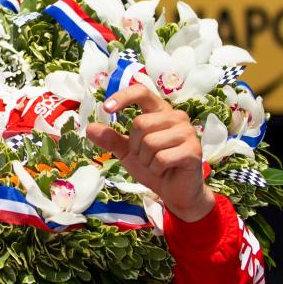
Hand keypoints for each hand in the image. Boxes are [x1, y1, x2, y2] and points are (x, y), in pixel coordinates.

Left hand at [87, 85, 213, 223]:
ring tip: (157, 164)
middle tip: (146, 157)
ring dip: (146, 160)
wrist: (175, 191)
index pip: (142, 92)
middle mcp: (176, 117)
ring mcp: (187, 132)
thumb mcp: (128, 152)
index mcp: (160, 111)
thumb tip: (89, 128)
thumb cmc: (154, 166)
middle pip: (141, 123)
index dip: (123, 97)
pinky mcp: (193, 150)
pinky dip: (156, 169)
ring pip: (150, 142)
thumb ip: (111, 139)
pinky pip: (161, 158)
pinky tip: (165, 170)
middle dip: (135, 146)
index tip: (106, 108)